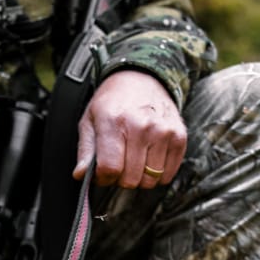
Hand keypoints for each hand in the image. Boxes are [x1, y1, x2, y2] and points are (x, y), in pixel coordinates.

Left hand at [73, 70, 186, 187]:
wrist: (141, 78)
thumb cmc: (112, 103)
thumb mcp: (89, 121)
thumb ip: (85, 151)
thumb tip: (81, 175)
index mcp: (114, 121)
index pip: (110, 169)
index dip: (103, 178)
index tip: (103, 173)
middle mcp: (141, 125)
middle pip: (130, 179)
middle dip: (121, 178)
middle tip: (120, 163)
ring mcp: (163, 131)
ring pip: (150, 180)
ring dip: (140, 177)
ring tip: (135, 159)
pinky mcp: (179, 136)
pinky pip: (167, 175)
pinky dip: (158, 174)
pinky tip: (150, 158)